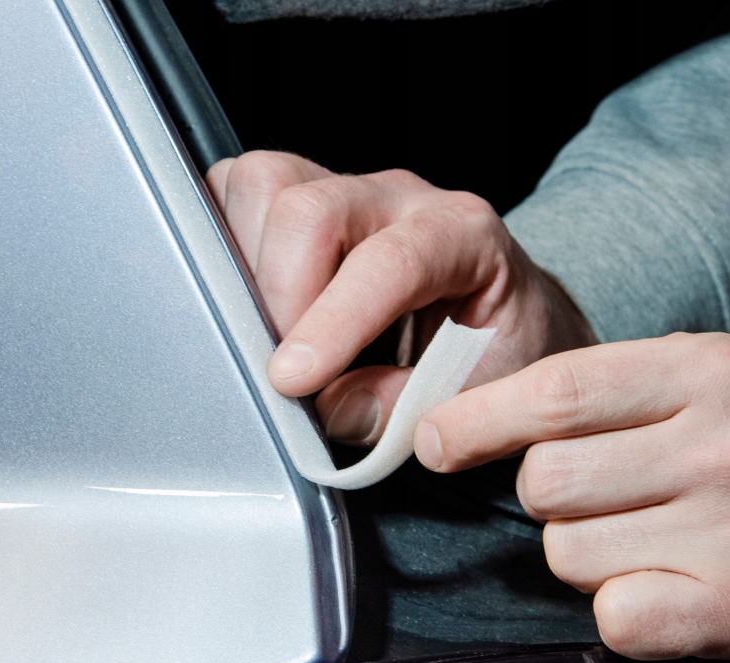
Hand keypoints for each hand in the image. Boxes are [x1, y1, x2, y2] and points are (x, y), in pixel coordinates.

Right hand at [206, 151, 595, 443]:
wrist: (501, 314)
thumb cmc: (498, 348)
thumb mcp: (482, 391)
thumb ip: (411, 404)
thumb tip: (335, 409)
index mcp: (463, 235)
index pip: (389, 262)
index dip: (333, 322)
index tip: (293, 381)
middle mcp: (401, 198)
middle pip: (312, 209)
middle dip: (279, 300)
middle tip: (285, 374)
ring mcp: (348, 190)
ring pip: (263, 187)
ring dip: (246, 270)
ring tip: (268, 337)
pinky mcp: (303, 196)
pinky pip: (239, 194)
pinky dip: (228, 248)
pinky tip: (250, 304)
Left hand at [413, 331, 729, 662]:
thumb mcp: (703, 383)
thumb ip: (601, 390)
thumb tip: (464, 416)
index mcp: (706, 371)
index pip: (557, 390)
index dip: (478, 419)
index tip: (434, 440)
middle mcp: (725, 444)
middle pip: (546, 481)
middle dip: (551, 497)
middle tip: (604, 497)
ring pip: (568, 552)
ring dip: (586, 554)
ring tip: (651, 539)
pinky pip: (614, 616)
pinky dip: (621, 608)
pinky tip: (665, 585)